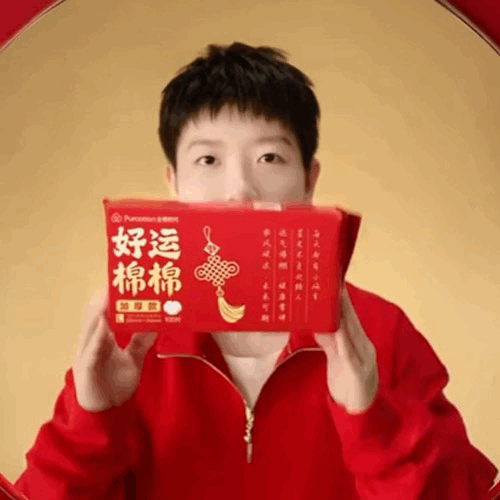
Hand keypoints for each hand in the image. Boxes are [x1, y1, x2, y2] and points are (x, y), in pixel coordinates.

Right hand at [72, 284, 157, 411]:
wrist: (106, 413)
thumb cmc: (115, 385)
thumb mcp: (133, 358)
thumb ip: (141, 341)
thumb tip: (157, 323)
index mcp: (101, 338)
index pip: (104, 312)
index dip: (110, 296)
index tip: (121, 280)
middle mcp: (91, 342)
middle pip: (95, 315)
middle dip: (104, 297)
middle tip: (116, 280)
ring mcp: (86, 354)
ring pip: (91, 327)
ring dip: (99, 310)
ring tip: (108, 294)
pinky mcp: (86, 368)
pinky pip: (92, 349)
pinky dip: (97, 336)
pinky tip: (104, 324)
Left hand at [314, 283, 378, 413]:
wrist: (363, 416)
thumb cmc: (347, 385)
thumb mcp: (337, 359)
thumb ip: (329, 341)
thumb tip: (316, 322)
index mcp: (359, 342)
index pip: (348, 316)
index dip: (340, 298)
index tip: (329, 280)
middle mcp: (364, 347)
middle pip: (350, 319)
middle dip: (340, 300)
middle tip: (327, 280)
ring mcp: (363, 359)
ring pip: (350, 332)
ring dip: (340, 314)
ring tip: (330, 297)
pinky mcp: (358, 373)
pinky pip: (348, 353)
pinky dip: (341, 339)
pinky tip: (333, 328)